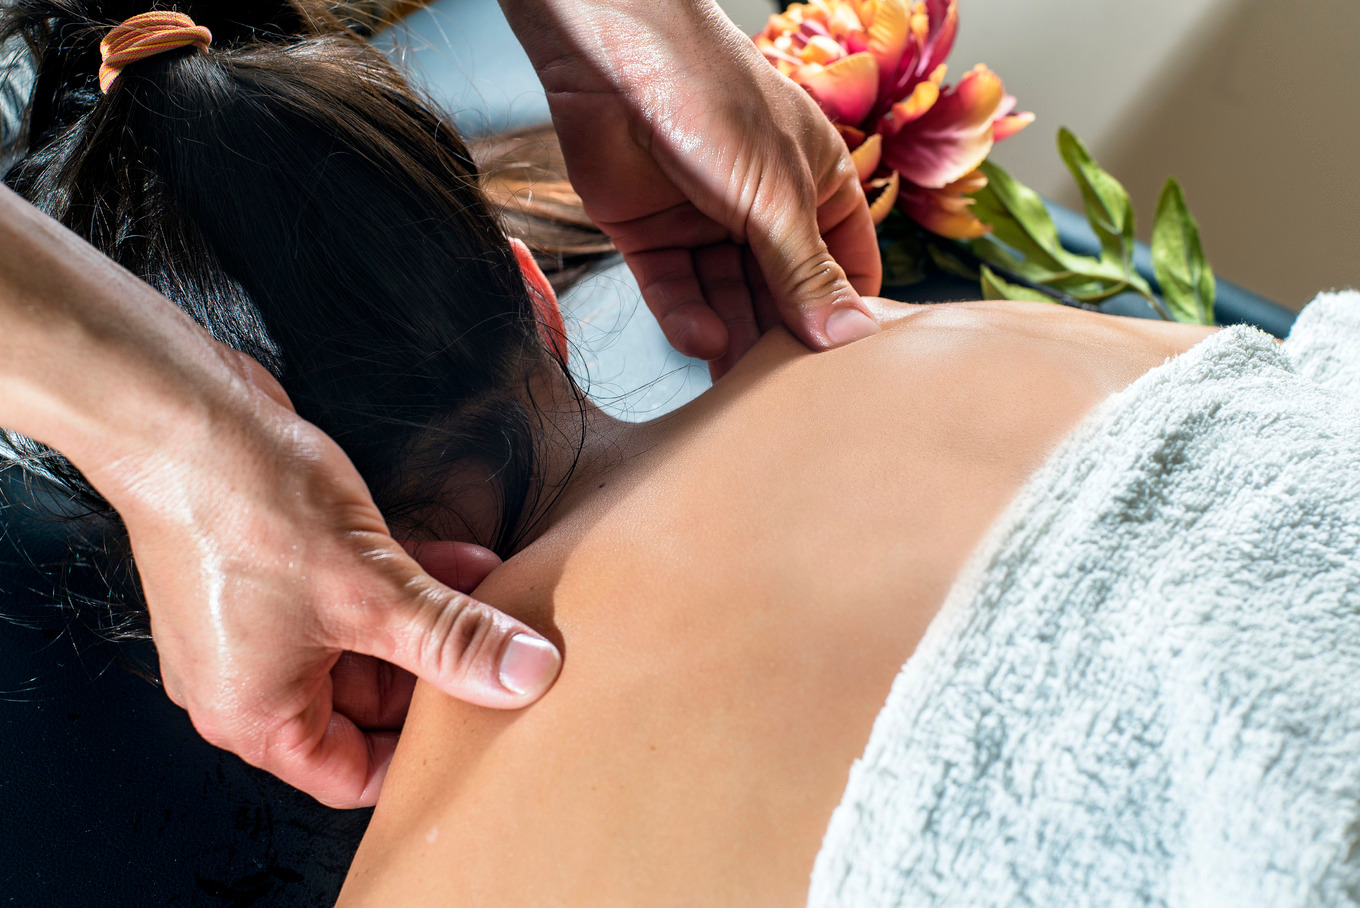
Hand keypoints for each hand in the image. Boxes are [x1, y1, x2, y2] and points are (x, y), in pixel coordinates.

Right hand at [105, 352, 560, 807]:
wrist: (183, 416)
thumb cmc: (245, 513)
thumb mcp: (371, 593)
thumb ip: (453, 640)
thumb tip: (525, 675)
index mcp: (256, 714)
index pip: (354, 774)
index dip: (424, 759)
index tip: (489, 730)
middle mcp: (255, 677)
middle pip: (372, 705)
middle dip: (444, 676)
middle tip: (509, 664)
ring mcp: (268, 619)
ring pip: (375, 641)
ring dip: (437, 621)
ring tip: (503, 607)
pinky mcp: (284, 566)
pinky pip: (362, 593)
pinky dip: (412, 583)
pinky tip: (471, 562)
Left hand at [503, 0, 882, 378]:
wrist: (616, 58)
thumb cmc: (715, 100)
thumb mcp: (778, 196)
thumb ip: (807, 273)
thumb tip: (850, 336)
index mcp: (815, 186)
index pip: (845, 265)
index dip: (846, 312)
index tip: (846, 366)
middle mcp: (763, 207)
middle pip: (780, 291)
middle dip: (780, 335)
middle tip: (785, 391)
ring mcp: (705, 221)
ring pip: (726, 298)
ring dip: (732, 336)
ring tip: (739, 377)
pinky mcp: (651, 234)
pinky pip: (674, 291)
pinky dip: (685, 317)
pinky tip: (700, 338)